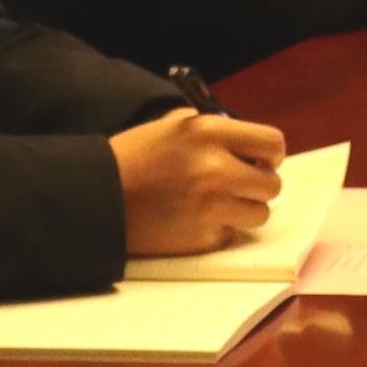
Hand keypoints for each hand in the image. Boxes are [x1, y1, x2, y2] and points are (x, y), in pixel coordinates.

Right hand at [112, 108, 287, 252]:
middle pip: (272, 184)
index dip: (270, 155)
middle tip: (240, 186)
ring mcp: (210, 205)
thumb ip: (211, 131)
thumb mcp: (170, 128)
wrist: (94, 198)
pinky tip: (193, 221)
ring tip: (216, 205)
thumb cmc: (132, 159)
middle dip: (259, 185)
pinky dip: (218, 230)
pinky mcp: (201, 237)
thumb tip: (247, 145)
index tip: (262, 161)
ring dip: (243, 210)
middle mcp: (214, 167)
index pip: (272, 143)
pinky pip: (231, 234)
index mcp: (207, 132)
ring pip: (259, 213)